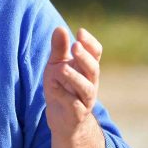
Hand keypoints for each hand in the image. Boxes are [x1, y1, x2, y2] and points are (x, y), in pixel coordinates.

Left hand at [43, 27, 105, 147]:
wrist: (62, 119)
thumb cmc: (60, 87)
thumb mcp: (56, 66)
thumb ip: (58, 49)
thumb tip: (60, 28)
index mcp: (87, 69)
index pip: (96, 53)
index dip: (90, 43)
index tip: (80, 32)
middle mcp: (90, 83)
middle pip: (94, 69)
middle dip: (85, 57)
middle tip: (75, 45)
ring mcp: (85, 99)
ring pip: (86, 88)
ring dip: (75, 77)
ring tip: (61, 69)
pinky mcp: (76, 114)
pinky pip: (73, 104)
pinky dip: (63, 95)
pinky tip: (52, 86)